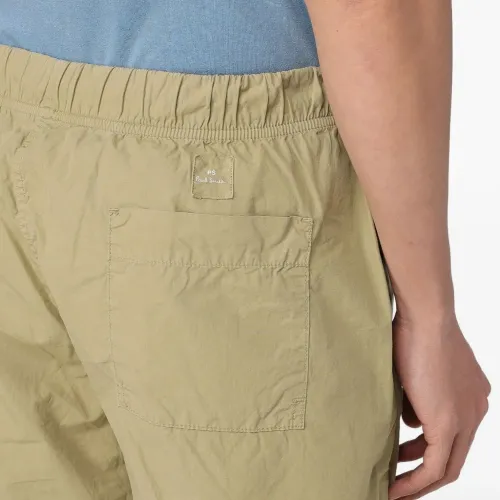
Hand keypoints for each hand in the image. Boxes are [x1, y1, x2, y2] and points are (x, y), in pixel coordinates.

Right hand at [389, 312, 490, 499]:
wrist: (426, 317)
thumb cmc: (415, 330)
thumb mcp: (416, 367)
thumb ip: (417, 396)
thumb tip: (409, 417)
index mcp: (471, 394)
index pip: (455, 434)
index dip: (429, 448)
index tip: (405, 455)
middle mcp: (475, 409)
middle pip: (454, 457)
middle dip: (424, 472)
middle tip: (399, 479)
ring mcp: (465, 418)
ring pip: (447, 466)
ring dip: (419, 481)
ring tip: (394, 487)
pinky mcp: (448, 424)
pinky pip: (436, 466)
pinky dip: (416, 482)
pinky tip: (395, 488)